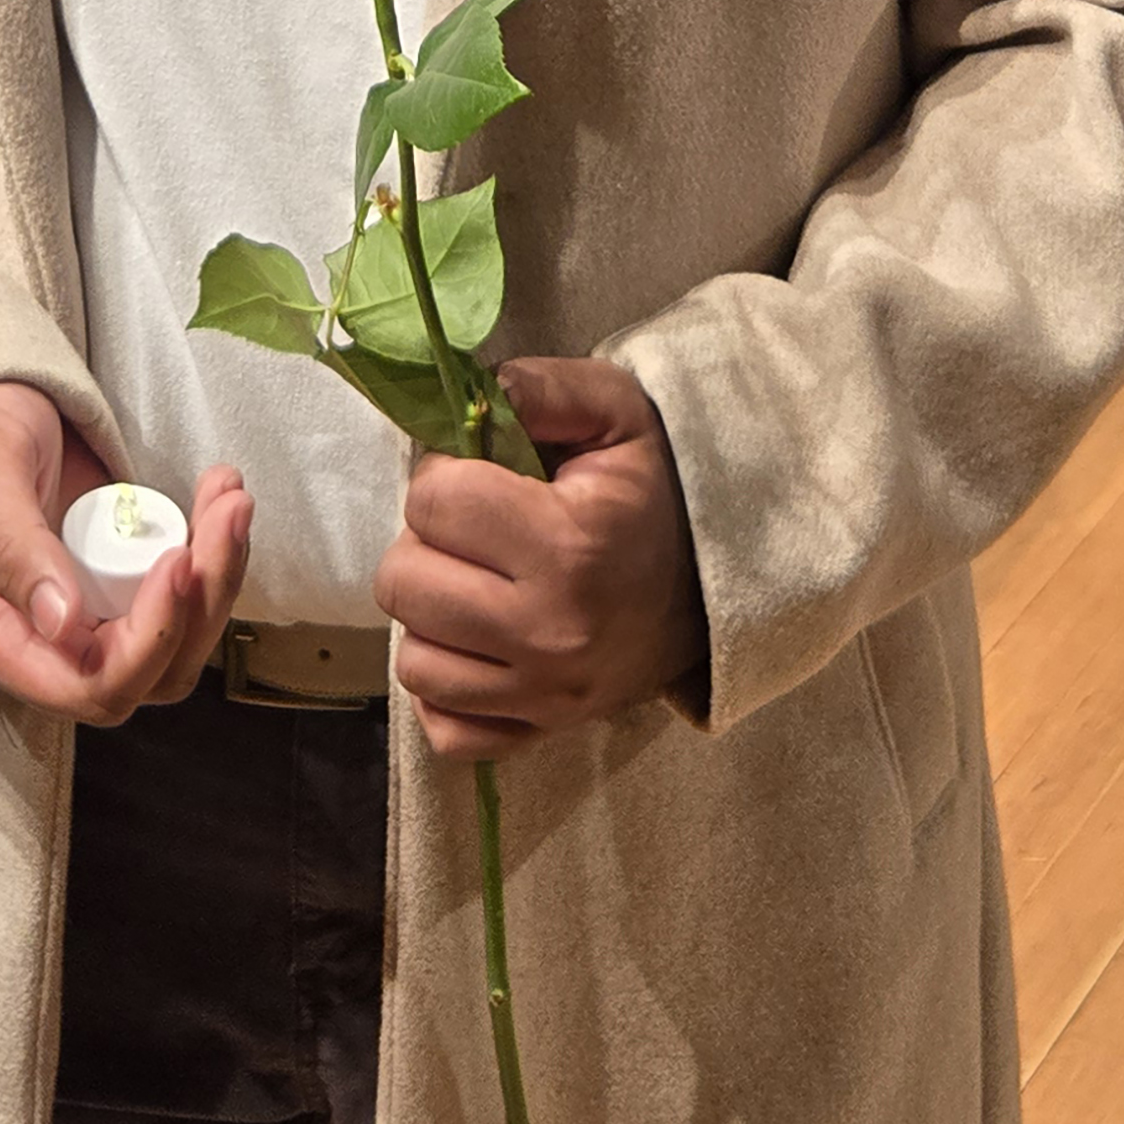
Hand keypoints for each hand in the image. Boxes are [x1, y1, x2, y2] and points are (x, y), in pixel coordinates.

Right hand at [0, 382, 251, 719]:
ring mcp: (86, 619)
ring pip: (177, 644)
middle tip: (226, 510)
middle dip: (201, 602)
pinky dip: (212, 552)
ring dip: (219, 576)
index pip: (88, 686)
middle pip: (148, 674)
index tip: (177, 561)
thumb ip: (11, 548)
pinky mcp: (118, 587)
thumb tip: (62, 623)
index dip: (148, 642)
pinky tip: (217, 492)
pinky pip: (180, 599)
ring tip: (229, 494)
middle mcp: (44, 645)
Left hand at [374, 357, 706, 761]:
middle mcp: (549, 633)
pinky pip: (445, 729)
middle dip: (428, 542)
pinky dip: (448, 688)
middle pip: (404, 581)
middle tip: (476, 532)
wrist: (719, 586)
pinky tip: (477, 646)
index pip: (433, 500)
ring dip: (433, 615)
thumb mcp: (616, 411)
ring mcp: (543, 696)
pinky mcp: (539, 735)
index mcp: (568, 545)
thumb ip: (540, 388)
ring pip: (414, 659)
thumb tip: (468, 396)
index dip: (447, 474)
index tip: (484, 476)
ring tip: (478, 585)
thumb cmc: (656, 491)